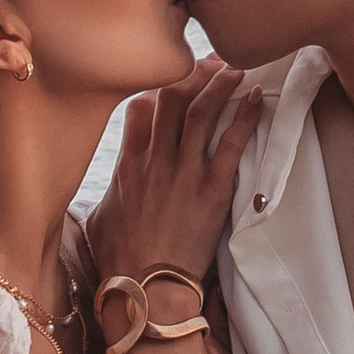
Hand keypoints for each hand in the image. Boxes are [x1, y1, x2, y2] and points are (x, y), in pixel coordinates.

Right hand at [89, 58, 259, 310]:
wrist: (145, 290)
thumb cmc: (120, 262)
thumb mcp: (99, 220)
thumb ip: (106, 195)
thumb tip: (105, 190)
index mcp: (126, 166)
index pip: (138, 109)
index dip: (156, 88)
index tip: (173, 79)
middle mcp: (154, 162)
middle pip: (171, 99)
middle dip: (191, 74)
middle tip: (209, 62)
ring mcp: (183, 174)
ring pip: (201, 112)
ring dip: (219, 84)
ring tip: (233, 67)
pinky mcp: (211, 191)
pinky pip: (230, 144)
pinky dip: (244, 118)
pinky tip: (254, 98)